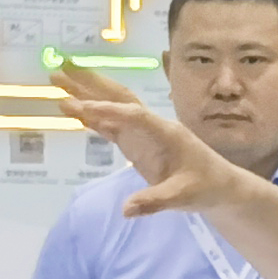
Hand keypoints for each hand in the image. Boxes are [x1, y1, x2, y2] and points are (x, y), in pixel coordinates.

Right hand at [55, 60, 250, 217]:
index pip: (133, 116)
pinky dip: (91, 116)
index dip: (108, 111)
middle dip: (90, 83)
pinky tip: (72, 109)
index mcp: (165, 132)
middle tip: (60, 69)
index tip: (81, 108)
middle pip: (119, 97)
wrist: (219, 186)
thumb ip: (155, 201)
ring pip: (112, 106)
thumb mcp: (183, 197)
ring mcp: (142, 133)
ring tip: (58, 80)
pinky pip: (110, 125)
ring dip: (85, 93)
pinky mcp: (136, 143)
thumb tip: (126, 209)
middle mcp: (152, 125)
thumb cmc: (206, 187)